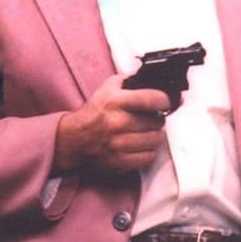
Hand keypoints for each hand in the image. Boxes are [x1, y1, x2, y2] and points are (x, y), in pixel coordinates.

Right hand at [53, 75, 169, 175]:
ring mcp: (119, 144)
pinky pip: (149, 157)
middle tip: (150, 118)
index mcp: (115, 101)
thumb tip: (155, 79)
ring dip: (154, 136)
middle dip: (157, 119)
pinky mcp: (120, 162)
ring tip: (144, 131)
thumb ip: (131, 80)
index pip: (151, 99)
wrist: (74, 139)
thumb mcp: (108, 87)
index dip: (164, 100)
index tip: (166, 102)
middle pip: (156, 122)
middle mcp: (117, 123)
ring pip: (156, 140)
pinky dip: (147, 151)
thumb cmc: (95, 111)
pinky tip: (139, 145)